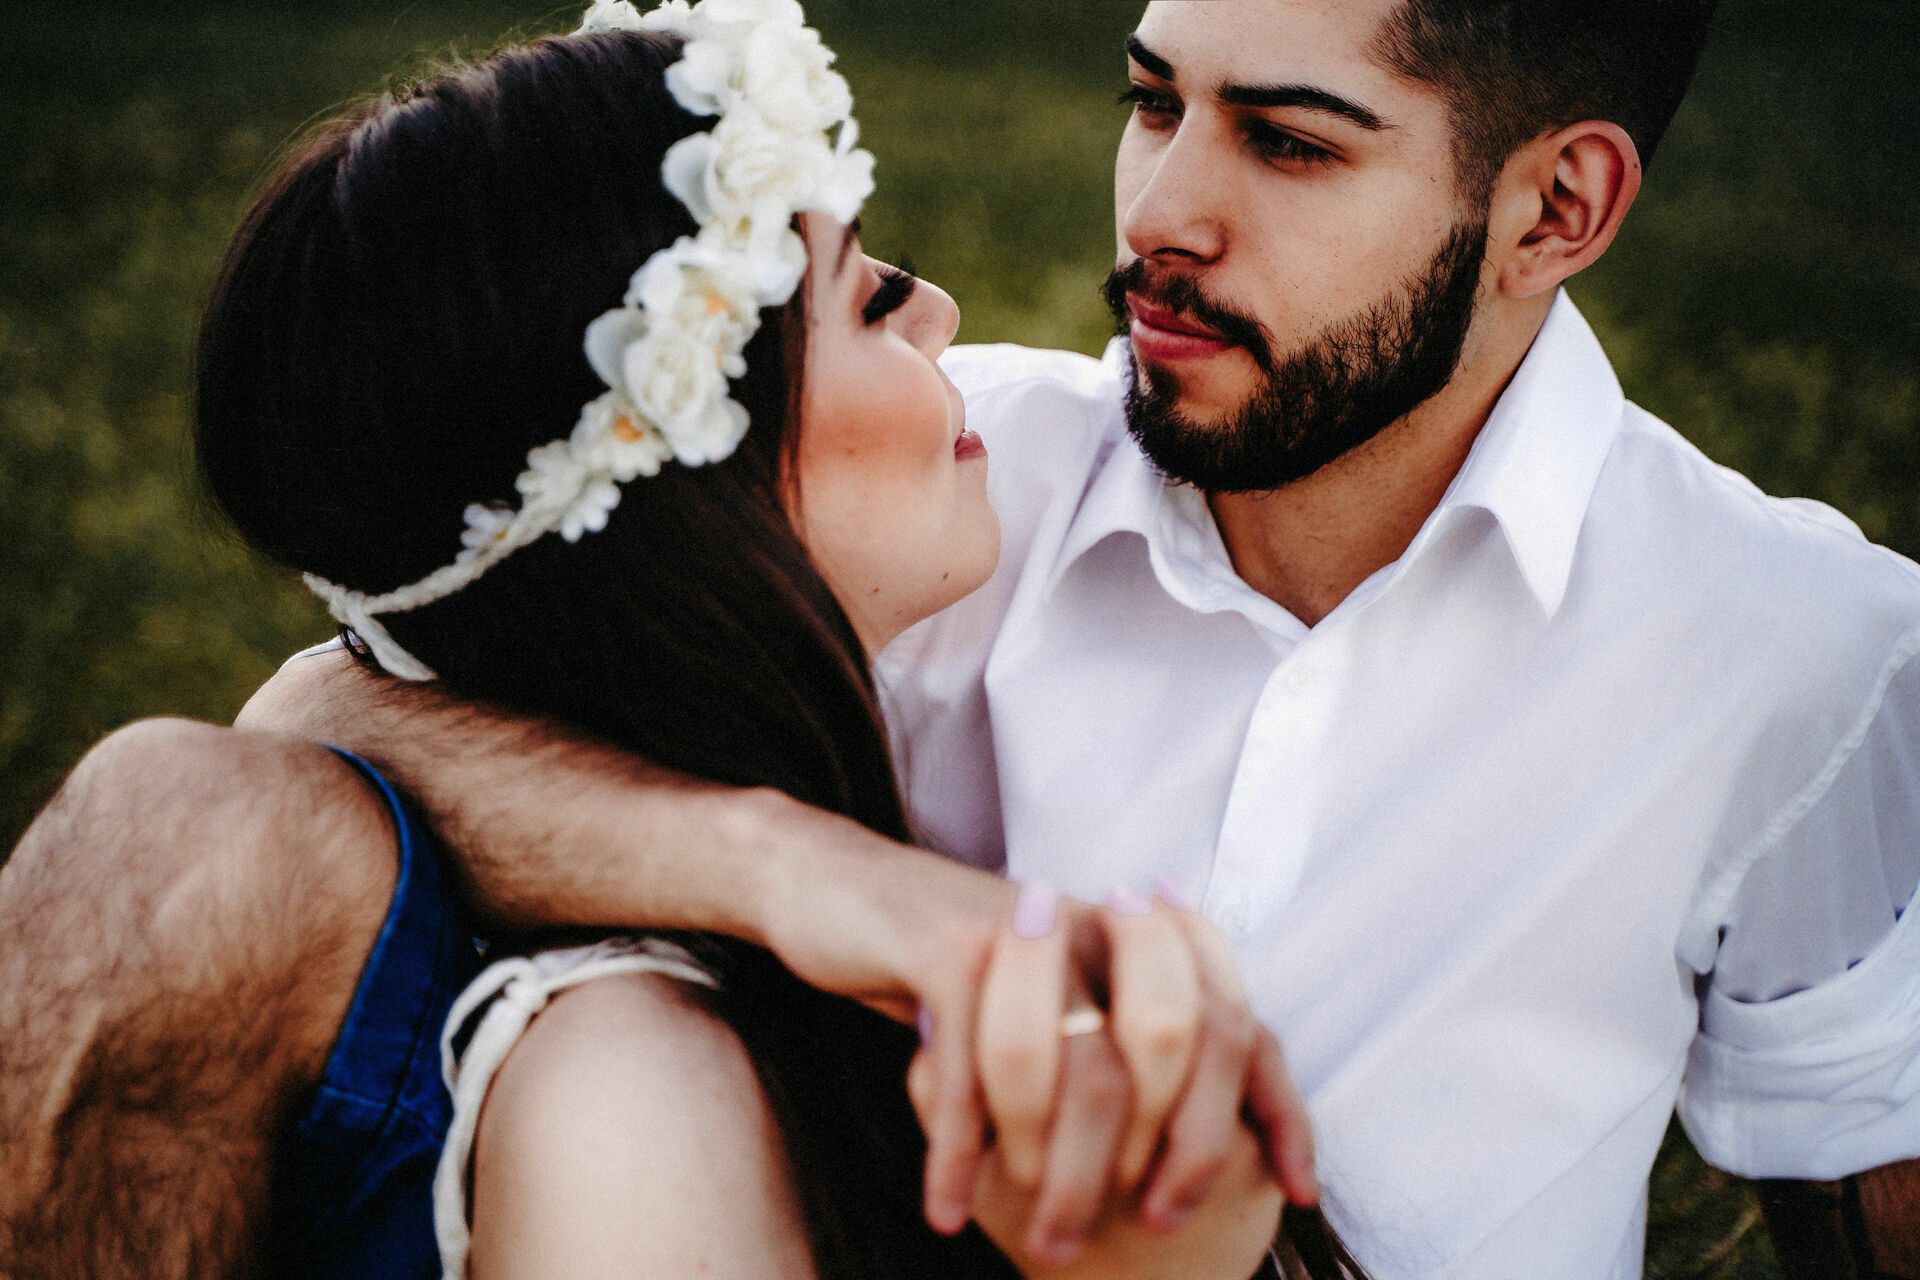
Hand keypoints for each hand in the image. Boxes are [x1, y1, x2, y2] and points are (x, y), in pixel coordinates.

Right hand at [903, 882, 1314, 1263]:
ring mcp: (1028, 932)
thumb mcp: (1050, 1015)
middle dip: (1163, 1156)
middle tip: (1134, 1228)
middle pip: (1174, 1046)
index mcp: (1141, 946)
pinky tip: (949, 1208)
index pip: (1240, 1026)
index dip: (1277, 1110)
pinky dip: (960, 1151)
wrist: (839, 891)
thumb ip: (1116, 1066)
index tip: (1290, 1196)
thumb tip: (1180, 1169)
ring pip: (1077, 1070)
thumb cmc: (959, 975)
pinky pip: (975, 1063)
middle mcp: (1098, 928)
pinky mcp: (949, 943)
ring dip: (1058, 1172)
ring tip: (1038, 1241)